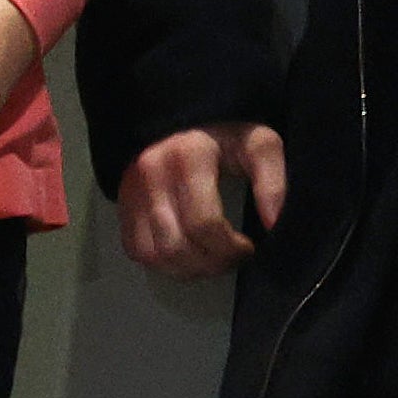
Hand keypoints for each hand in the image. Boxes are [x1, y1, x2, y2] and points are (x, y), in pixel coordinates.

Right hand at [118, 123, 293, 281]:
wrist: (181, 128)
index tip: (249, 247)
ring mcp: (132, 194)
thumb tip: (273, 223)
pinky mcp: (124, 209)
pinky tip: (192, 256)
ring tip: (216, 259)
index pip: (204, 223)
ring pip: (157, 255)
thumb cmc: (226, 140)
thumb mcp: (258, 146)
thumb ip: (273, 181)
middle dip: (213, 263)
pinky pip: (140, 253)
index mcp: (189, 156)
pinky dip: (167, 265)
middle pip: (179, 245)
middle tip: (235, 257)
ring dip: (191, 269)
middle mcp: (153, 175)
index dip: (230, 247)